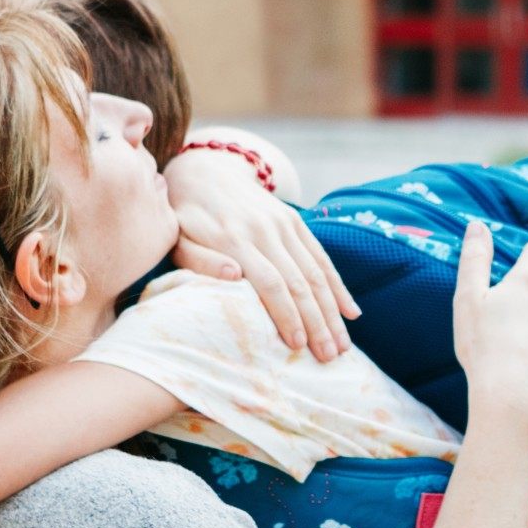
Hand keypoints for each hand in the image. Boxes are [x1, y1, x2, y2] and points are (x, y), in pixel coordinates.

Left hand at [166, 148, 359, 361]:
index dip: (286, 315)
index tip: (296, 345)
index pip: (269, 282)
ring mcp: (284, 223)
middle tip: (329, 357)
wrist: (207, 169)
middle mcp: (265, 229)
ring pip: (316, 272)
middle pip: (299, 282)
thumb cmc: (184, 216)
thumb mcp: (176, 237)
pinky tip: (351, 312)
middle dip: (317, 323)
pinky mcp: (295, 221)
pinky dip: (338, 286)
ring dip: (332, 312)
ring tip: (343, 345)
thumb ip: (200, 260)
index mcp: (234, 238)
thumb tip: (233, 277)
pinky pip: (321, 257)